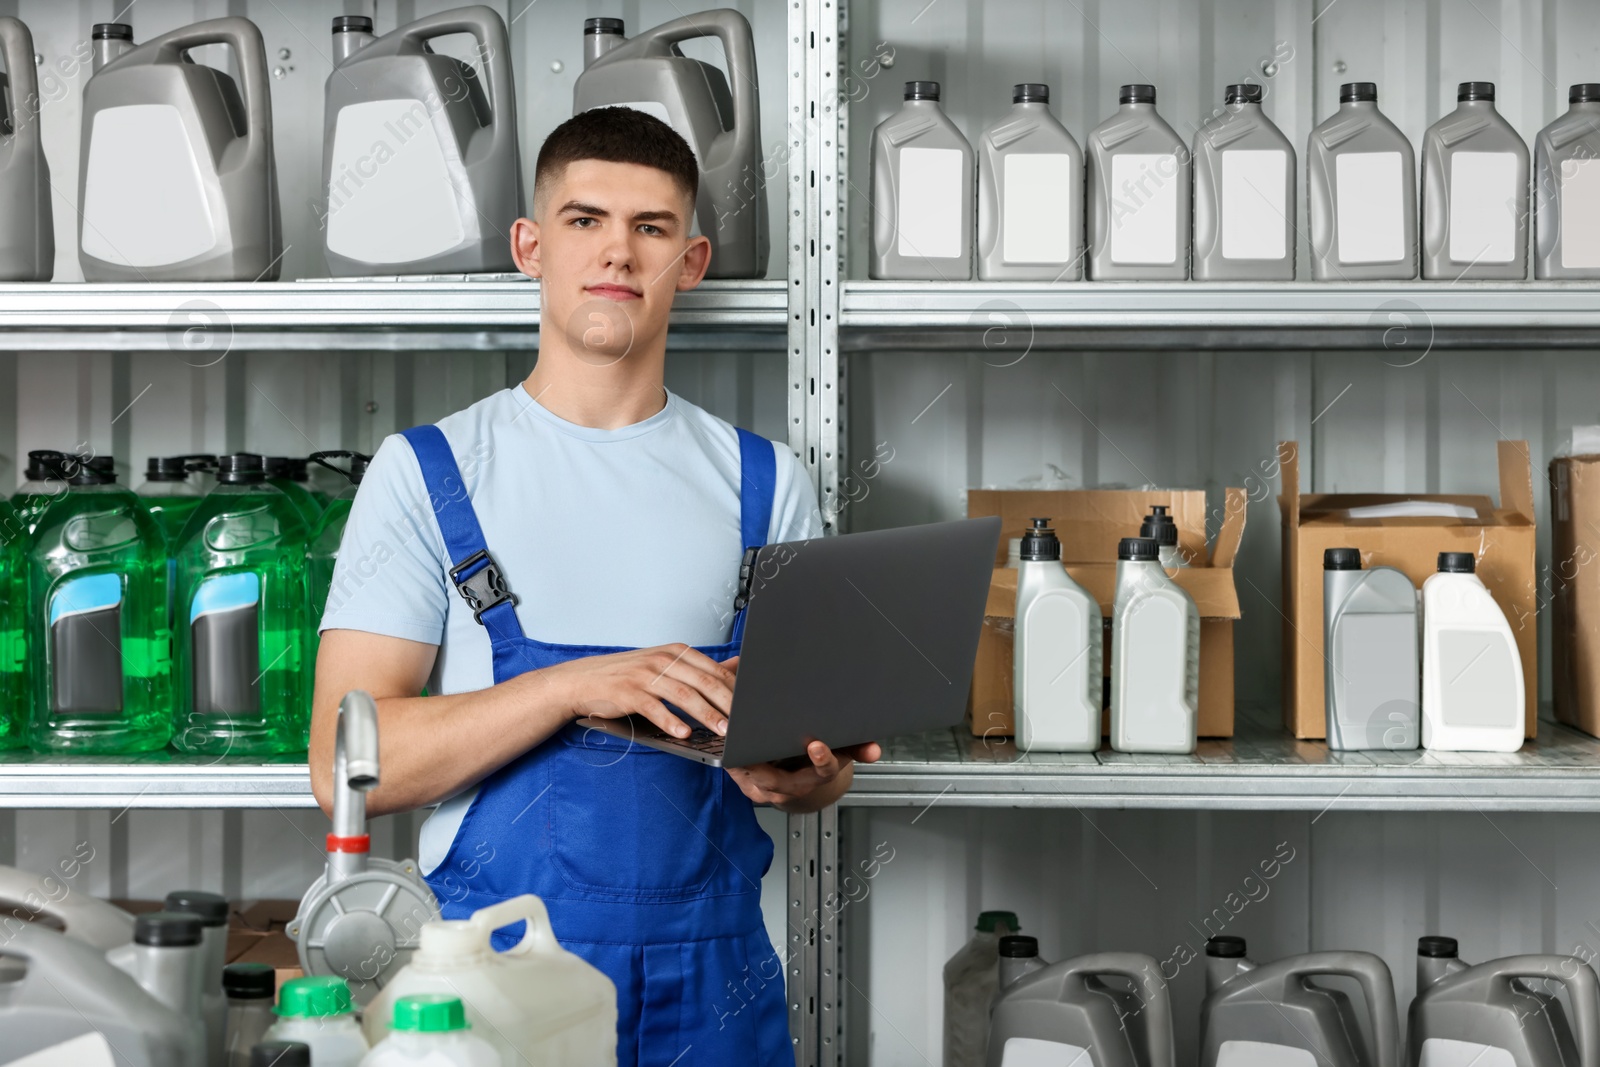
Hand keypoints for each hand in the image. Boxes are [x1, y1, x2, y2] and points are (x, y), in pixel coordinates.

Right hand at [544, 643, 736, 739]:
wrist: (584, 680)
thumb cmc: (629, 676)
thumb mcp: (665, 665)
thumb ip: (699, 669)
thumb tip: (736, 668)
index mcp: (676, 652)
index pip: (714, 671)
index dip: (735, 691)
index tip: (750, 708)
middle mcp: (663, 660)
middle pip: (704, 682)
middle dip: (727, 705)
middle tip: (743, 723)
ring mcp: (646, 675)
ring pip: (684, 695)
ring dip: (706, 715)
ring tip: (721, 731)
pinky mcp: (630, 693)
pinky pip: (655, 708)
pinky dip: (672, 721)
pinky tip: (684, 734)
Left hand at [727, 740, 882, 808]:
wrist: (797, 787)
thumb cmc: (814, 762)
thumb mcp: (840, 753)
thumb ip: (856, 748)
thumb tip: (875, 751)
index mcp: (817, 777)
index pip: (824, 772)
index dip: (822, 761)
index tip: (817, 746)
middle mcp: (792, 789)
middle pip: (781, 779)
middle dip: (769, 762)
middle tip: (757, 738)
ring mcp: (769, 791)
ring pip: (754, 777)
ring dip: (744, 759)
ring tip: (736, 735)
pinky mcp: (749, 787)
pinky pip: (739, 775)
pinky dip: (732, 758)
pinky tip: (727, 740)